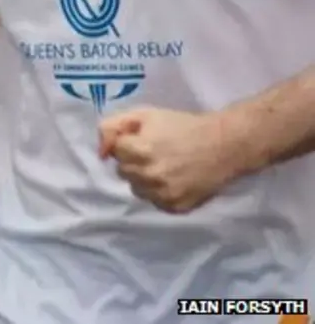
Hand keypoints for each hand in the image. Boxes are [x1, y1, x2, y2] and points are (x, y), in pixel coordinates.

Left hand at [99, 106, 240, 212]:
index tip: (142, 138)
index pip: (116, 152)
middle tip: (153, 150)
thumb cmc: (182, 125)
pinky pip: (155, 202)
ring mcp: (163, 195)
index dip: (128, 142)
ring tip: (164, 164)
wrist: (222, 145)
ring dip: (143, 178)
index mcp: (140, 150)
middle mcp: (149, 176)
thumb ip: (114, 126)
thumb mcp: (146, 114)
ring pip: (137, 189)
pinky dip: (159, 192)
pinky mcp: (176, 208)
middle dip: (133, 160)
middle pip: (123, 172)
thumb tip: (100, 152)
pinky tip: (174, 178)